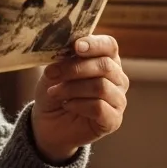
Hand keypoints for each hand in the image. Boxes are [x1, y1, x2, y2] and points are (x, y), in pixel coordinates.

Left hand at [30, 35, 127, 163]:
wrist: (48, 123)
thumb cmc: (55, 91)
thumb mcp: (54, 71)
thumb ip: (64, 59)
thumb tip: (69, 49)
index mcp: (106, 59)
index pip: (109, 45)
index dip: (94, 44)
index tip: (76, 46)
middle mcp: (117, 78)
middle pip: (105, 66)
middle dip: (75, 68)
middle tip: (52, 73)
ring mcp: (118, 100)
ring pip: (101, 87)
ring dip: (72, 88)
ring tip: (54, 92)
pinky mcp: (113, 120)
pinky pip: (99, 107)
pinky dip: (78, 105)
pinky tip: (67, 105)